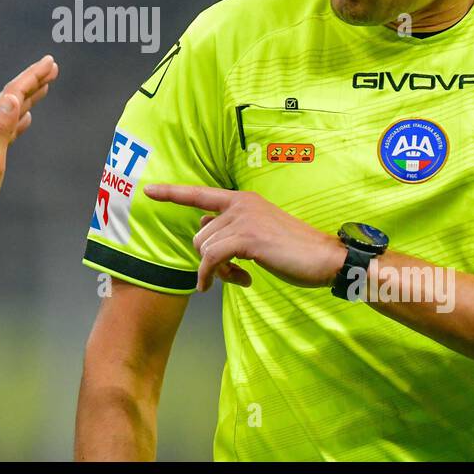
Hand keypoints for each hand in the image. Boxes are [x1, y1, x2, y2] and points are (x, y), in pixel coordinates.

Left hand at [0, 54, 58, 215]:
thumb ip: (1, 129)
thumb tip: (13, 98)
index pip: (14, 93)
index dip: (32, 77)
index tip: (50, 63)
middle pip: (14, 95)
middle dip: (33, 79)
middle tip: (51, 66)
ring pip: (13, 108)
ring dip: (29, 94)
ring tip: (44, 85)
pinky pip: (11, 125)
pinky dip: (21, 117)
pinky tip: (27, 118)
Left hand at [142, 184, 344, 291]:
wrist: (325, 258)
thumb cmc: (294, 250)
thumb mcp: (260, 233)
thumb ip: (233, 230)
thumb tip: (206, 236)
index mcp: (242, 200)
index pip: (200, 193)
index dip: (172, 193)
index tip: (148, 190)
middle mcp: (240, 204)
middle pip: (200, 235)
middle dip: (209, 260)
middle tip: (233, 275)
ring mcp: (244, 219)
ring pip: (205, 249)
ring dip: (217, 271)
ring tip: (241, 277)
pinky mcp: (247, 238)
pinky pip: (212, 260)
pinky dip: (211, 276)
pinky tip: (230, 283)